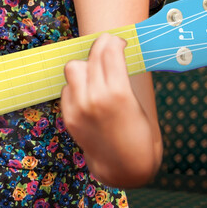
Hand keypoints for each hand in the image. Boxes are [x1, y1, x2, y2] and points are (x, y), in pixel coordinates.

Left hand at [60, 33, 158, 186]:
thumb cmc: (139, 134)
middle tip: (106, 48)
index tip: (117, 41)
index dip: (113, 42)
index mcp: (119, 93)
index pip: (110, 53)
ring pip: (73, 68)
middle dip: (100, 48)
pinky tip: (87, 93)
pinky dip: (76, 86)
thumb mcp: (136, 103)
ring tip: (95, 73)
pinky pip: (67, 88)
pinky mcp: (69, 116)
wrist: (124, 166)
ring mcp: (79, 108)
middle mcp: (95, 98)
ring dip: (85, 66)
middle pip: (91, 56)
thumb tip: (111, 52)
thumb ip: (119, 78)